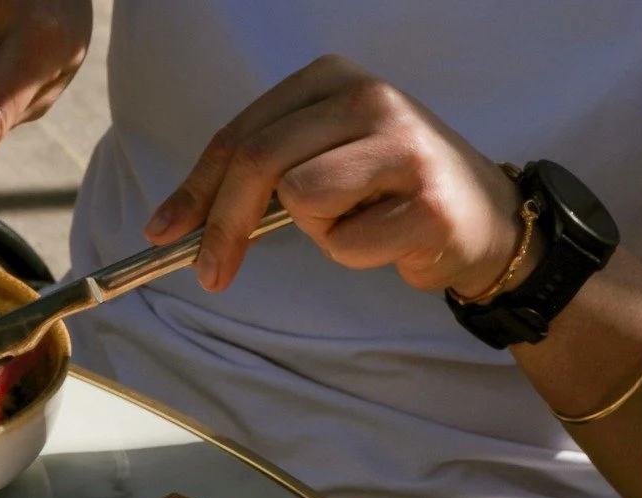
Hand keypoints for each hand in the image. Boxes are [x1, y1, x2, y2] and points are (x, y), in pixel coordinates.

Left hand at [145, 53, 527, 296]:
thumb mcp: (318, 164)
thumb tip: (175, 222)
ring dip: (316, 232)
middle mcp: (368, 96)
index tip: (162, 233)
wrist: (479, 216)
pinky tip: (390, 237)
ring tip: (357, 222)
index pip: (241, 135)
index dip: (195, 190)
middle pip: (259, 162)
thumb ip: (258, 178)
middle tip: (211, 275)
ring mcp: (401, 141)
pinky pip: (346, 242)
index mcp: (332, 79)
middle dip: (222, 226)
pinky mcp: (424, 195)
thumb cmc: (386, 193)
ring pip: (303, 199)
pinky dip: (355, 254)